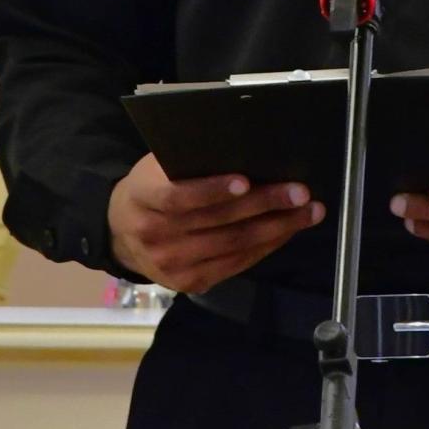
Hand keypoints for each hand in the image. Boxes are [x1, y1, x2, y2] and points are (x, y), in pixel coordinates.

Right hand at [108, 151, 326, 293]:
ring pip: (233, 245)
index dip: (212, 189)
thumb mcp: (157, 166)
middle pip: (217, 222)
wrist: (122, 231)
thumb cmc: (152, 187)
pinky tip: (287, 231)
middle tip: (300, 192)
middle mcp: (154, 235)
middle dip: (264, 205)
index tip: (246, 180)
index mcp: (142, 196)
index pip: (177, 195)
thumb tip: (244, 145)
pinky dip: (265, 246)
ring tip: (307, 212)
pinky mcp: (189, 283)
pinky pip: (235, 264)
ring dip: (276, 228)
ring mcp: (171, 264)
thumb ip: (189, 160)